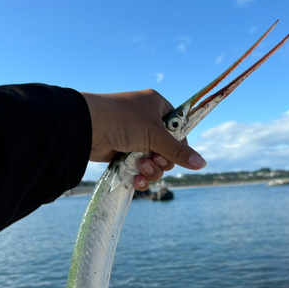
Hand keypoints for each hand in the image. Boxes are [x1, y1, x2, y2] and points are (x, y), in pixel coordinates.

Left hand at [81, 89, 206, 190]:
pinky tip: (136, 180)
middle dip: (161, 161)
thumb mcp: (155, 134)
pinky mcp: (122, 154)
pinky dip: (139, 177)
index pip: (178, 130)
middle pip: (167, 151)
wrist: (86, 127)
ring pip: (153, 163)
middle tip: (153, 160)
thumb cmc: (123, 120)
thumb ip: (178, 151)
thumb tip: (202, 163)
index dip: (179, 146)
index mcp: (157, 107)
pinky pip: (139, 170)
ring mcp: (134, 139)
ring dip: (150, 170)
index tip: (175, 154)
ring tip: (140, 167)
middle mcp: (146, 122)